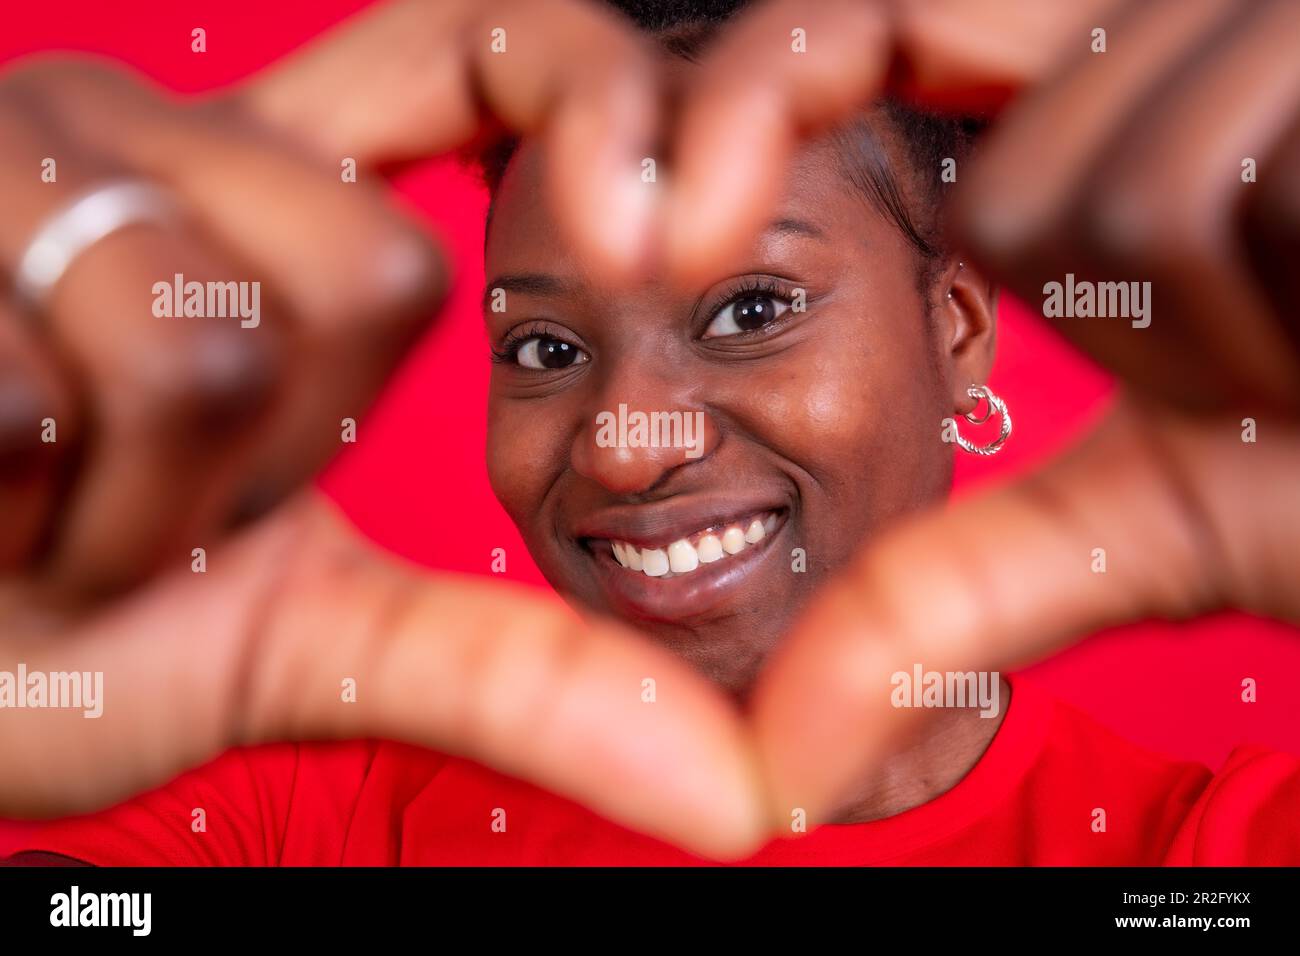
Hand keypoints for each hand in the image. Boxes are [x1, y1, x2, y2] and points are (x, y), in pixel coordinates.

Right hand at [0, 0, 767, 860]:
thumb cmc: (66, 636)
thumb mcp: (309, 640)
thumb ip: (510, 676)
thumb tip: (733, 790)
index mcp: (261, 196)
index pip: (487, 49)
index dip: (594, 106)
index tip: (666, 243)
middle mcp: (149, 133)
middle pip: (379, 280)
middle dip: (283, 460)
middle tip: (163, 496)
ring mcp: (16, 154)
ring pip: (210, 354)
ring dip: (141, 510)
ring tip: (53, 505)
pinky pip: (44, 404)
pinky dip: (21, 515)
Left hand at [718, 0, 1299, 822]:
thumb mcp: (1146, 525)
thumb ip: (949, 599)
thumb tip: (777, 769)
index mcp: (1096, 102)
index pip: (873, 30)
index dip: (762, 98)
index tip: (657, 227)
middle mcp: (1178, 25)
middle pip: (1017, 186)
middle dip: (1130, 322)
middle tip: (1288, 347)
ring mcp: (1264, 26)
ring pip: (1113, 197)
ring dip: (1229, 323)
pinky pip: (1205, 191)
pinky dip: (1292, 285)